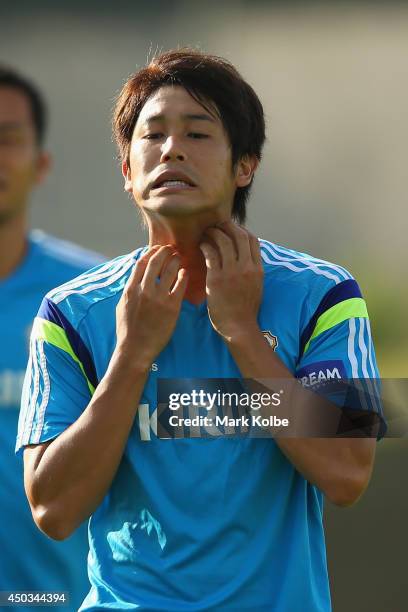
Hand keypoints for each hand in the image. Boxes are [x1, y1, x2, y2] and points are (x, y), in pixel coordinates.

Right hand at [115, 245, 187, 367]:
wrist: (136, 349)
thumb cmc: (127, 330)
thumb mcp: (122, 306)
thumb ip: (129, 289)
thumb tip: (134, 276)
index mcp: (130, 289)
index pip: (141, 263)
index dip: (150, 252)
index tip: (157, 249)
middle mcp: (144, 290)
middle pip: (156, 262)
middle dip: (164, 252)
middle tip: (171, 249)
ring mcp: (158, 298)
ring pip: (170, 270)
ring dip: (175, 260)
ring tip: (179, 257)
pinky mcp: (172, 307)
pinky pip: (180, 285)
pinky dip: (183, 276)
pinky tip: (185, 273)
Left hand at [199, 221, 262, 340]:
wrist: (239, 327)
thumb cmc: (245, 310)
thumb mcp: (256, 286)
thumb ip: (252, 270)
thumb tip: (246, 258)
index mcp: (258, 269)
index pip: (252, 240)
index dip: (241, 230)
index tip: (231, 228)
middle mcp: (246, 267)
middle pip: (239, 235)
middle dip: (227, 226)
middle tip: (217, 225)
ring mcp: (232, 272)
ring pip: (223, 241)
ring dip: (214, 233)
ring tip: (206, 233)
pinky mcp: (217, 278)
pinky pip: (211, 254)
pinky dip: (205, 246)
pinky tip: (201, 246)